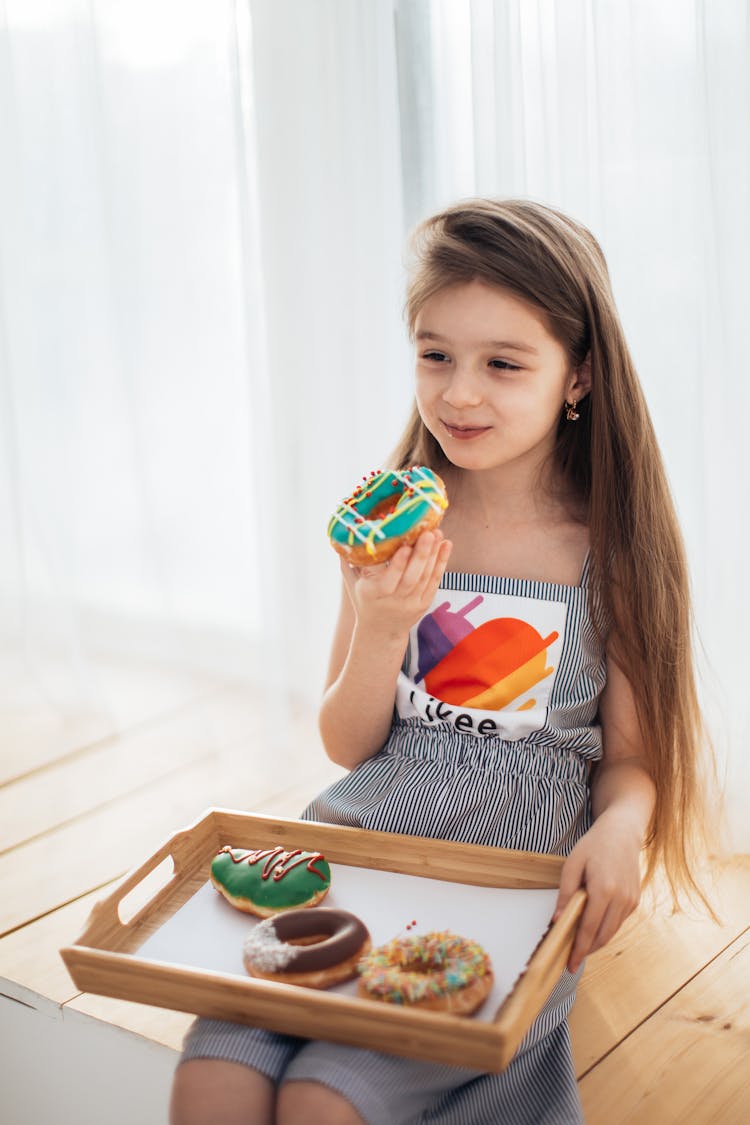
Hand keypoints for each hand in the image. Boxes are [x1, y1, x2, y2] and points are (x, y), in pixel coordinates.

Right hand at [342, 530, 451, 640]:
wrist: (381, 630)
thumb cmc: (365, 599)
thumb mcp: (353, 583)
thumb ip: (348, 561)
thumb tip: (341, 534)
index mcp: (372, 593)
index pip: (386, 578)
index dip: (396, 564)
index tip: (404, 546)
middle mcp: (393, 600)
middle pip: (410, 578)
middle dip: (420, 554)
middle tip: (428, 533)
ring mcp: (411, 603)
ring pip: (424, 578)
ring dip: (434, 554)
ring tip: (437, 533)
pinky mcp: (424, 604)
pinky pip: (434, 582)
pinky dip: (441, 563)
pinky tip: (446, 545)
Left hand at [553, 810, 641, 972]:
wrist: (623, 832)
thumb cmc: (594, 845)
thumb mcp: (572, 864)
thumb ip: (566, 894)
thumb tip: (557, 921)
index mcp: (604, 889)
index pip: (589, 928)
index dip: (578, 949)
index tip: (569, 964)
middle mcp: (621, 898)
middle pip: (602, 936)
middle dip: (587, 951)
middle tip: (571, 961)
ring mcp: (631, 901)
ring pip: (612, 932)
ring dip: (596, 943)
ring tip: (579, 947)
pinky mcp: (635, 901)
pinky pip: (618, 923)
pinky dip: (605, 930)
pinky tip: (593, 930)